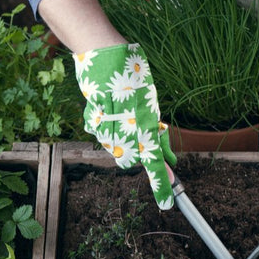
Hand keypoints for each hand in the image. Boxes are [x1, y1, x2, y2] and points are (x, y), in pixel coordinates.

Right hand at [74, 43, 175, 208]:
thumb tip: (167, 155)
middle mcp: (126, 130)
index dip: (161, 185)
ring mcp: (106, 127)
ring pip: (113, 148)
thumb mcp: (150, 102)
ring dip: (119, 138)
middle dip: (134, 155)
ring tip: (122, 113)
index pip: (155, 163)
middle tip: (142, 135)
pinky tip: (106, 109)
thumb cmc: (133, 74)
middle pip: (129, 161)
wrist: (105, 54)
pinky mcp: (91, 120)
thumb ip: (156, 130)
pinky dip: (103, 126)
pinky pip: (98, 133)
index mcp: (146, 124)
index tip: (167, 205)